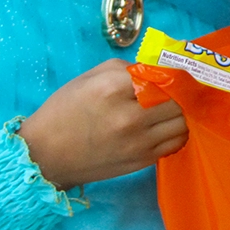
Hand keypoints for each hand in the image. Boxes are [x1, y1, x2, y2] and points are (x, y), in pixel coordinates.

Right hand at [18, 59, 186, 189]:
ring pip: (183, 121)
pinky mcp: (143, 161)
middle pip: (179, 99)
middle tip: (183, 86)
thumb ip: (130, 68)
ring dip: (183, 111)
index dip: (176, 71)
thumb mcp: (91, 76)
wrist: (46, 155)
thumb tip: (161, 68)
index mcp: (114, 89)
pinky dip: (178, 130)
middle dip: (183, 91)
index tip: (181, 68)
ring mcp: (138, 142)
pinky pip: (176, 142)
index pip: (164, 75)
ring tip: (175, 104)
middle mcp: (130, 116)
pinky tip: (167, 124)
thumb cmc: (66, 109)